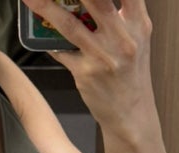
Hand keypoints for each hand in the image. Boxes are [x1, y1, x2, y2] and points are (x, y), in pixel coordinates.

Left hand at [21, 0, 155, 137]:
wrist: (131, 114)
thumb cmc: (130, 74)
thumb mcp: (136, 38)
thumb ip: (121, 14)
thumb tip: (87, 2)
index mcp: (138, 22)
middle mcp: (123, 37)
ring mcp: (104, 56)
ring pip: (71, 24)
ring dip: (46, 7)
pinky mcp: (87, 74)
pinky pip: (61, 51)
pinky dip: (49, 41)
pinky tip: (40, 34)